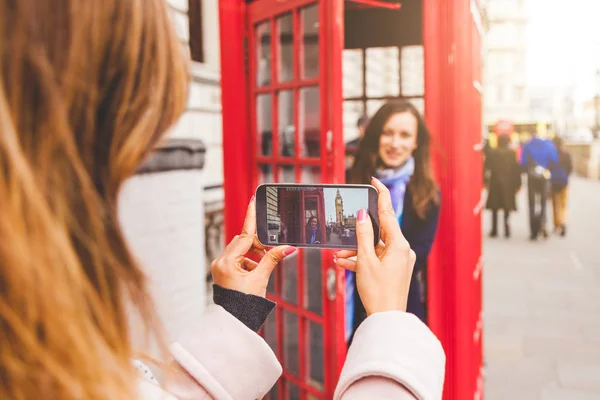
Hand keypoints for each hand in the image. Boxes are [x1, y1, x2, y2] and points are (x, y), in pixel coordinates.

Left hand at [211, 197, 296, 296]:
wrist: (234, 322)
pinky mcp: (222, 272)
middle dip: (257, 245)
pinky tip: (254, 272)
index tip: (253, 201)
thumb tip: (288, 247)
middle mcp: (221, 262)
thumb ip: (272, 259)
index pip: (244, 235)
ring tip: (261, 268)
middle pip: (242, 242)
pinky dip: (248, 261)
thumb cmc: (245, 304)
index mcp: (228, 262)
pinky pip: (236, 259)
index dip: (252, 218)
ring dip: (253, 254)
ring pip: (240, 250)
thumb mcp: (261, 279)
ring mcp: (220, 267)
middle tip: (270, 252)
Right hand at [334, 177, 415, 314]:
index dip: (381, 194)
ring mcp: (398, 261)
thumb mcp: (365, 261)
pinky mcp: (393, 270)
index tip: (374, 180)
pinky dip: (362, 259)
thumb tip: (363, 215)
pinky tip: (345, 263)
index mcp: (399, 244)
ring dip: (356, 250)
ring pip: (374, 247)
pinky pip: (376, 258)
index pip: (389, 212)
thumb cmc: (378, 292)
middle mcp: (402, 250)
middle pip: (379, 231)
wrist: (386, 320)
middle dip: (359, 233)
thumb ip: (363, 235)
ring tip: (338, 256)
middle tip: (345, 229)